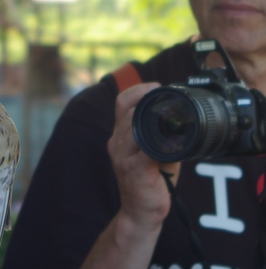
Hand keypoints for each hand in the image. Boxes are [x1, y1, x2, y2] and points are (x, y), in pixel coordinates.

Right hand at [108, 82, 179, 231]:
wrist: (140, 212)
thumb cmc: (150, 181)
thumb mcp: (153, 151)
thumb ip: (160, 134)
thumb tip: (182, 118)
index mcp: (120, 135)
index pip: (121, 102)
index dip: (138, 90)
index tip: (157, 87)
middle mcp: (117, 142)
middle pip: (129, 110)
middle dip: (149, 101)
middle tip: (172, 99)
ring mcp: (123, 155)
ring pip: (134, 126)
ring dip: (154, 119)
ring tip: (173, 118)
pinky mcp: (134, 169)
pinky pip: (146, 149)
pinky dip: (161, 143)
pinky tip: (173, 143)